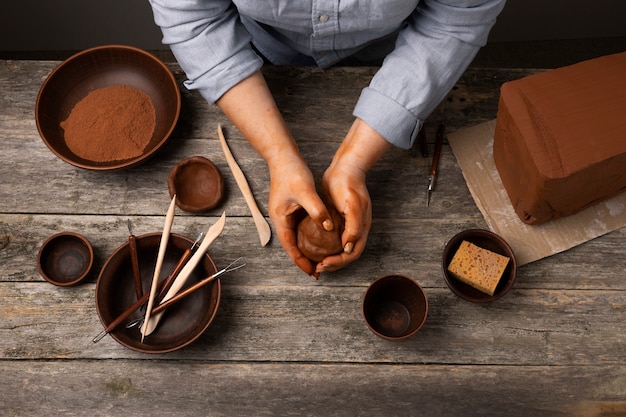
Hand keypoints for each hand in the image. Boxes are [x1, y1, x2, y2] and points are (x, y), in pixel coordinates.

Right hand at [267, 156, 331, 277]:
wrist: (283, 156)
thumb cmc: (291, 173)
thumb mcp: (305, 192)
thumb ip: (317, 210)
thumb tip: (328, 227)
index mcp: (281, 219)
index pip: (290, 247)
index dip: (301, 261)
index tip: (311, 272)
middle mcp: (282, 219)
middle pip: (292, 246)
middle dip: (304, 260)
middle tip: (317, 272)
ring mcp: (287, 214)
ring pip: (297, 238)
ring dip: (306, 250)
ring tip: (320, 260)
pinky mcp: (293, 208)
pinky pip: (301, 228)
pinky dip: (309, 237)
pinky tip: (320, 241)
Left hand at [319, 156, 370, 272]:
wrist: (345, 167)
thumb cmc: (349, 184)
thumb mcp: (352, 205)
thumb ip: (354, 227)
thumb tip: (348, 247)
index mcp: (361, 228)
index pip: (352, 253)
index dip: (339, 262)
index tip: (323, 264)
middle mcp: (356, 229)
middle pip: (347, 254)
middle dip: (333, 264)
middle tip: (317, 267)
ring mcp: (348, 224)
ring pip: (340, 248)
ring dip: (330, 257)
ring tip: (316, 262)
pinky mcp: (340, 219)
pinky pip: (334, 238)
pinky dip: (326, 246)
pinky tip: (315, 247)